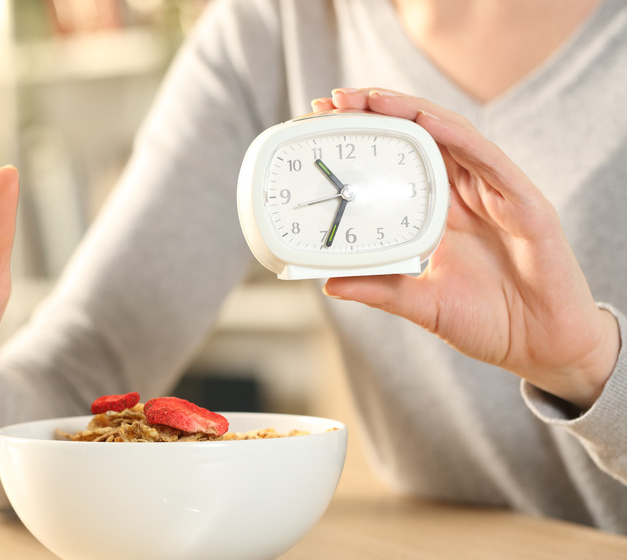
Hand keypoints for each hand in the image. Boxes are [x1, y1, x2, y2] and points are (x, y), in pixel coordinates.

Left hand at [312, 89, 618, 409]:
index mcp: (442, 212)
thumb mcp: (420, 304)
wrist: (543, 347)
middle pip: (421, 136)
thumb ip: (379, 289)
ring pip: (452, 136)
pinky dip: (457, 136)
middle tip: (335, 99)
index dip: (367, 137)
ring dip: (411, 112)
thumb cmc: (490, 321)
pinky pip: (490, 160)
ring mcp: (497, 194)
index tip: (324, 121)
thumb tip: (329, 283)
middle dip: (380, 111)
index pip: (400, 159)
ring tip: (371, 99)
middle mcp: (467, 194)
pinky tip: (428, 121)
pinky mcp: (525, 204)